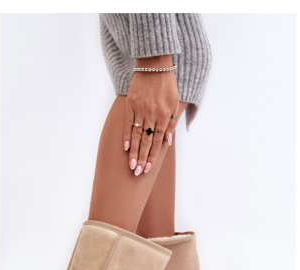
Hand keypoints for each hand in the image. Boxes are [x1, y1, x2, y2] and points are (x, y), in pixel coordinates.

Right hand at [124, 55, 179, 174]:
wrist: (155, 65)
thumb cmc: (168, 85)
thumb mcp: (175, 103)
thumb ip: (171, 122)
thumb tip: (168, 141)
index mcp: (165, 116)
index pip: (158, 141)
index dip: (153, 156)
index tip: (149, 168)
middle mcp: (152, 115)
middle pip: (146, 142)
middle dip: (142, 159)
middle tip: (138, 172)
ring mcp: (141, 110)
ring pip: (137, 135)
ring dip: (134, 152)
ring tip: (131, 165)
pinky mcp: (131, 104)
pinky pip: (128, 123)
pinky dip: (126, 135)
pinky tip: (125, 147)